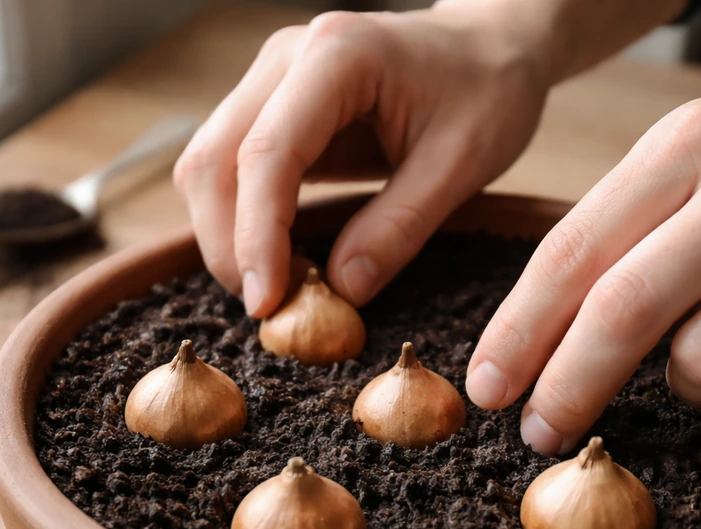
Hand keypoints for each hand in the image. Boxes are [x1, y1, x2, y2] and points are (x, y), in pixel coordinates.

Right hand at [173, 6, 549, 315]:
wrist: (491, 47)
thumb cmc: (487, 91)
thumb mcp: (461, 165)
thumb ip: (399, 228)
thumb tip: (341, 291)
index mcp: (338, 56)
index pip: (268, 153)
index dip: (257, 236)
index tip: (266, 302)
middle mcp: (287, 59)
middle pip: (215, 159)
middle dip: (230, 245)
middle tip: (272, 309)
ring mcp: (273, 80)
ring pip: (209, 166)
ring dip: (230, 236)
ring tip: (283, 288)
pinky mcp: (275, 107)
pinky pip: (233, 169)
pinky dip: (246, 221)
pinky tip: (284, 258)